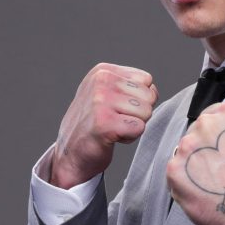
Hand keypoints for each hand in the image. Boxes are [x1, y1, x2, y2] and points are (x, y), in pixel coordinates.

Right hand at [49, 63, 157, 187]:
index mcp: (103, 71)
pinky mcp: (105, 123)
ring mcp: (101, 101)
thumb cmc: (93, 125)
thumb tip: (153, 89)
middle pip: (149, 96)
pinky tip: (111, 137)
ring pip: (146, 112)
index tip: (117, 108)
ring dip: (133, 126)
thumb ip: (129, 86)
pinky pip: (139, 128)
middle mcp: (101, 81)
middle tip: (115, 121)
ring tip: (112, 128)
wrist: (70, 153)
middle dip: (138, 113)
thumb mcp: (106, 94)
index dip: (139, 98)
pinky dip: (129, 137)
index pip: (146, 80)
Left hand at [166, 102, 224, 224]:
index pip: (211, 115)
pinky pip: (176, 172)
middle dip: (202, 151)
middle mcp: (206, 124)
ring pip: (184, 153)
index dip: (215, 136)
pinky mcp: (174, 169)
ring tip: (212, 184)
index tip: (220, 148)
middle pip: (195, 133)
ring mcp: (187, 146)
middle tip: (218, 171)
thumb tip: (213, 134)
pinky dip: (185, 183)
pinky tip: (203, 192)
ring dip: (192, 166)